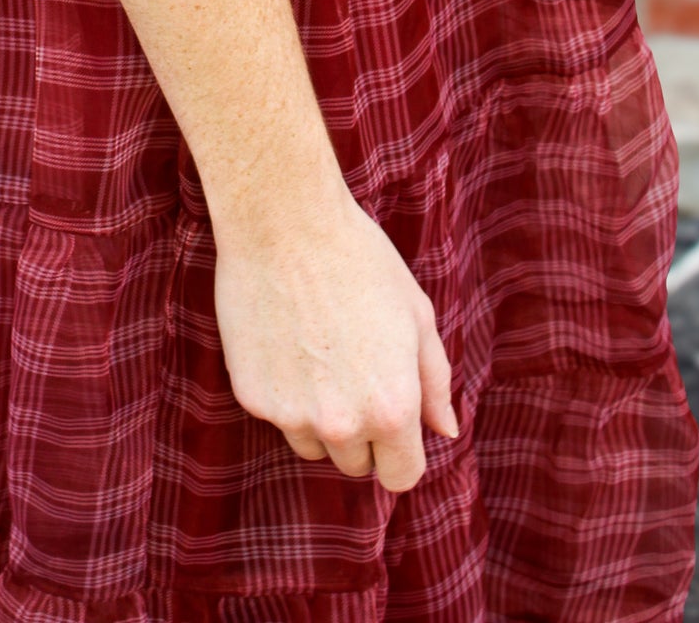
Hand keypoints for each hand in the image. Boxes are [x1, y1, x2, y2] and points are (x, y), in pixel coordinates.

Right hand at [211, 172, 457, 492]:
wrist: (284, 222)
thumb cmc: (359, 259)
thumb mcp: (416, 314)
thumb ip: (435, 381)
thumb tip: (446, 429)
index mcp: (393, 409)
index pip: (401, 476)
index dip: (400, 452)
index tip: (392, 424)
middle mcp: (343, 423)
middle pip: (355, 463)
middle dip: (359, 431)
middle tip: (351, 368)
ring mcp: (292, 414)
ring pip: (312, 444)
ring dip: (318, 417)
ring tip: (316, 350)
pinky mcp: (252, 397)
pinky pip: (275, 414)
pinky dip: (281, 390)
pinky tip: (284, 336)